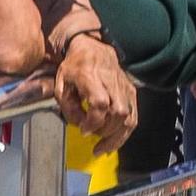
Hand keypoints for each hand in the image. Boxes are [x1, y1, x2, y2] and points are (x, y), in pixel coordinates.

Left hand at [53, 35, 137, 153]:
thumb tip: (80, 125)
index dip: (92, 121)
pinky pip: (133, 116)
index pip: (100, 103)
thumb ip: (68, 107)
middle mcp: (111, 81)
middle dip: (104, 131)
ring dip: (117, 137)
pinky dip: (125, 133)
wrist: (93, 48)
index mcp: (91, 76)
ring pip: (129, 117)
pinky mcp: (131, 91)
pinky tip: (114, 141)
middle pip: (118, 112)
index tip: (83, 129)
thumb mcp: (62, 84)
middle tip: (91, 135)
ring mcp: (124, 86)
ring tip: (103, 148)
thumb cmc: (76, 66)